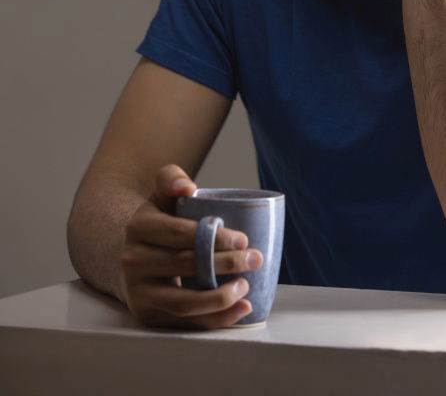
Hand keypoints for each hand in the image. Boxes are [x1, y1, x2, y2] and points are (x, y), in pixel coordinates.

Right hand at [120, 163, 262, 329]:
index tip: (243, 239)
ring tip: (246, 287)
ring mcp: (139, 292)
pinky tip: (240, 309)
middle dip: (224, 263)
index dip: (211, 237)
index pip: (177, 232)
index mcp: (138, 227)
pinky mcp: (149, 316)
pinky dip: (215, 320)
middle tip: (255, 259)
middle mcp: (133, 261)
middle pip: (184, 265)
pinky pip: (184, 323)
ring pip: (182, 302)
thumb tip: (187, 187)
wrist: (134, 256)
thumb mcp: (161, 196)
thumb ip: (171, 179)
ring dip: (219, 298)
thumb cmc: (160, 222)